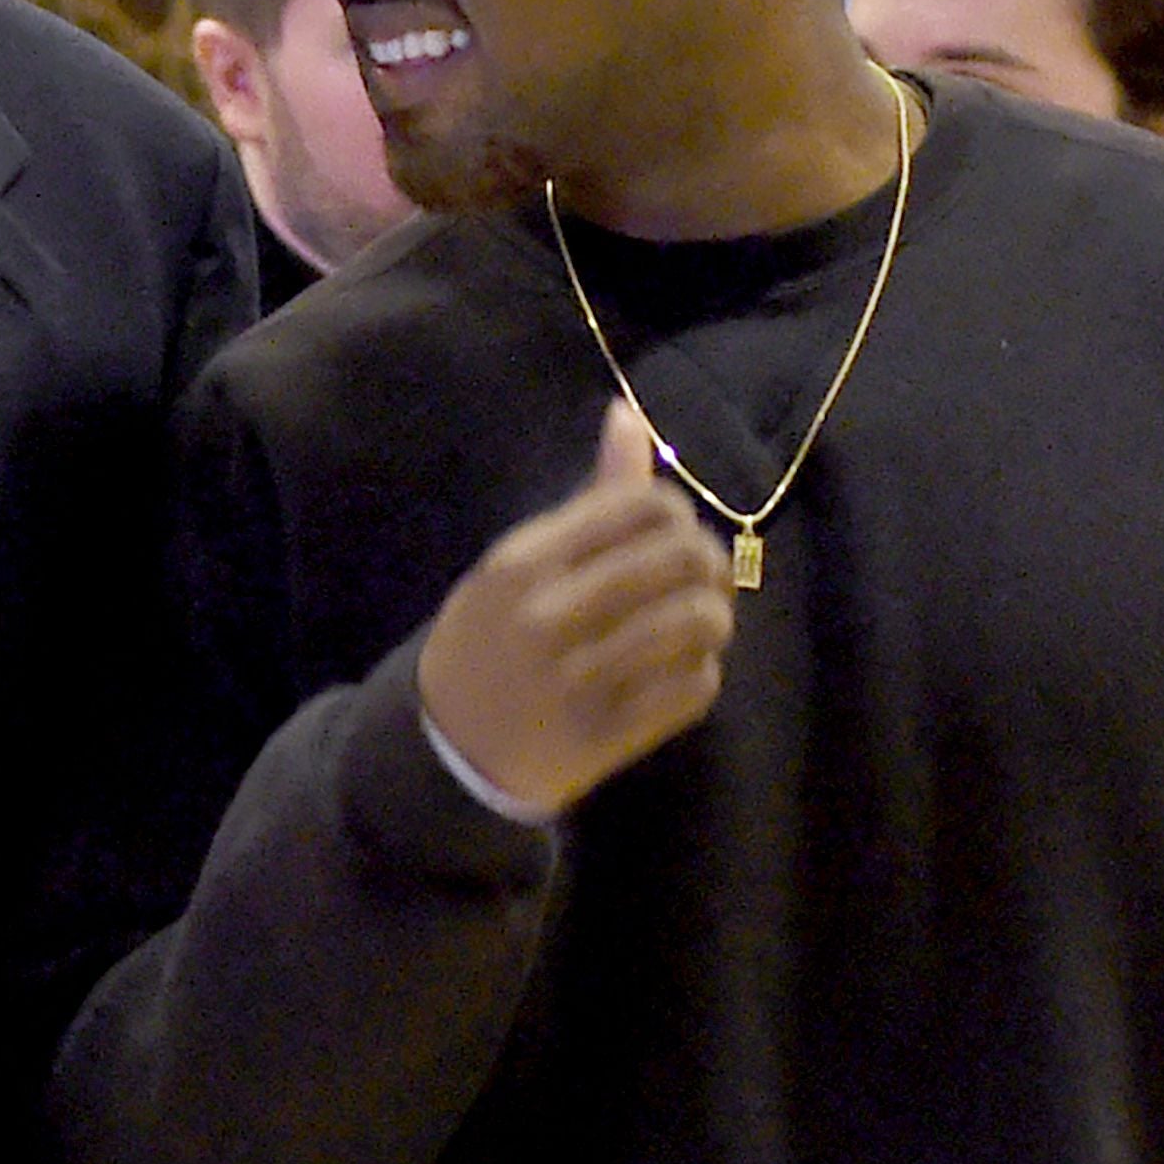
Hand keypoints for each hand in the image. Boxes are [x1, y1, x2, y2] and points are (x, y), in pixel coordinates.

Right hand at [415, 398, 736, 816]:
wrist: (450, 748)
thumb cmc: (492, 637)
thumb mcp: (520, 561)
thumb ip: (589, 498)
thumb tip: (629, 415)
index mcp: (524, 561)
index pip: (645, 506)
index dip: (678, 516)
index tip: (670, 537)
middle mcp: (550, 615)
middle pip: (684, 558)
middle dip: (710, 565)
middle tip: (701, 581)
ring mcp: (579, 679)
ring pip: (699, 622)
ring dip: (713, 620)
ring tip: (697, 626)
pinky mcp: (606, 735)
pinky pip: (696, 686)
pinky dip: (701, 673)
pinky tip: (679, 672)